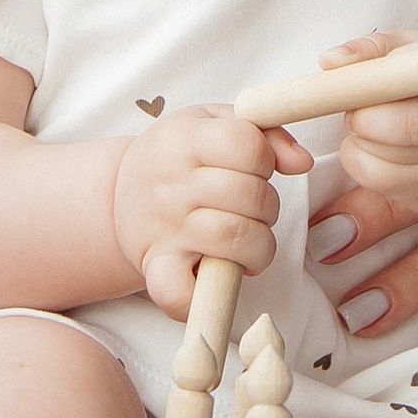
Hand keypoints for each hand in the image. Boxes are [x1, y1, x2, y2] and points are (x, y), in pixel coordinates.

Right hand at [113, 106, 306, 316]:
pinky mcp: (156, 267)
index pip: (245, 144)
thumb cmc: (176, 157)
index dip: (264, 158)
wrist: (115, 195)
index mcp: (186, 140)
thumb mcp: (213, 123)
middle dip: (267, 205)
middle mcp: (172, 185)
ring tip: (247, 242)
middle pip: (250, 195)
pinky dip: (203, 293)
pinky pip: (180, 292)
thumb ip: (264, 133)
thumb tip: (302, 162)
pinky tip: (215, 276)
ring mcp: (164, 229)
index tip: (255, 167)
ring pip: (235, 240)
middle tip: (253, 210)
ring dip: (258, 247)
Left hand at [323, 28, 417, 207]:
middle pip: (413, 126)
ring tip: (367, 120)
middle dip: (368, 118)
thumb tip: (330, 60)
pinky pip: (375, 177)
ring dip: (360, 138)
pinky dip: (357, 158)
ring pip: (386, 157)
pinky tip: (368, 142)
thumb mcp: (402, 49)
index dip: (417, 76)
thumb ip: (369, 49)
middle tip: (353, 108)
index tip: (393, 77)